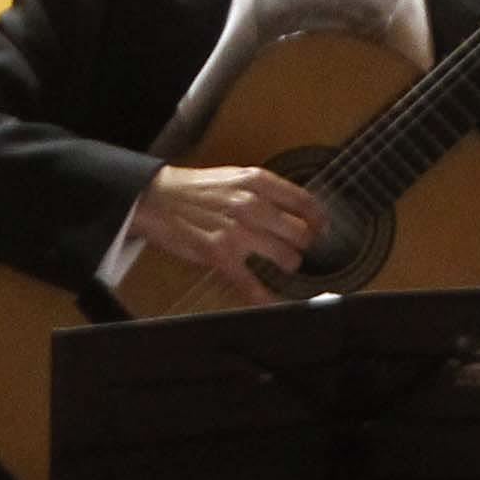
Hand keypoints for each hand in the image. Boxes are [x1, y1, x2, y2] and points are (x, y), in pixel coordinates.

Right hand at [129, 163, 325, 303]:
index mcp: (257, 182)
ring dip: (287, 264)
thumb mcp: (235, 177)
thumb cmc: (195, 190)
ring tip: (280, 263)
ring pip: (286, 258)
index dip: (319, 220)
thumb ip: (265, 191)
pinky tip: (273, 302)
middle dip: (303, 245)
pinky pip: (253, 285)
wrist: (156, 198)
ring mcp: (238, 233)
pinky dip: (266, 298)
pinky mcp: (222, 257)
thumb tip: (295, 209)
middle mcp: (252, 205)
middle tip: (297, 247)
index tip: (323, 229)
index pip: (305, 202)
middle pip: (301, 234)